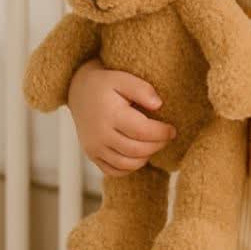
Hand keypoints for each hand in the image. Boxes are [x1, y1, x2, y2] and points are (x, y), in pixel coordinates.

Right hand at [67, 59, 175, 177]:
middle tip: (166, 137)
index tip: (172, 130)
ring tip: (153, 144)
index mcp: (110, 114)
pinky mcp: (91, 155)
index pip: (142, 131)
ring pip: (126, 164)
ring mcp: (94, 147)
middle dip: (157, 145)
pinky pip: (113, 171)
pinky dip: (130, 168)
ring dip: (145, 157)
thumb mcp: (123, 78)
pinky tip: (138, 155)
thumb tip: (158, 105)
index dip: (161, 133)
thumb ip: (142, 89)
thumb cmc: (105, 84)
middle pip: (136, 150)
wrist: (78, 90)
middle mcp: (100, 134)